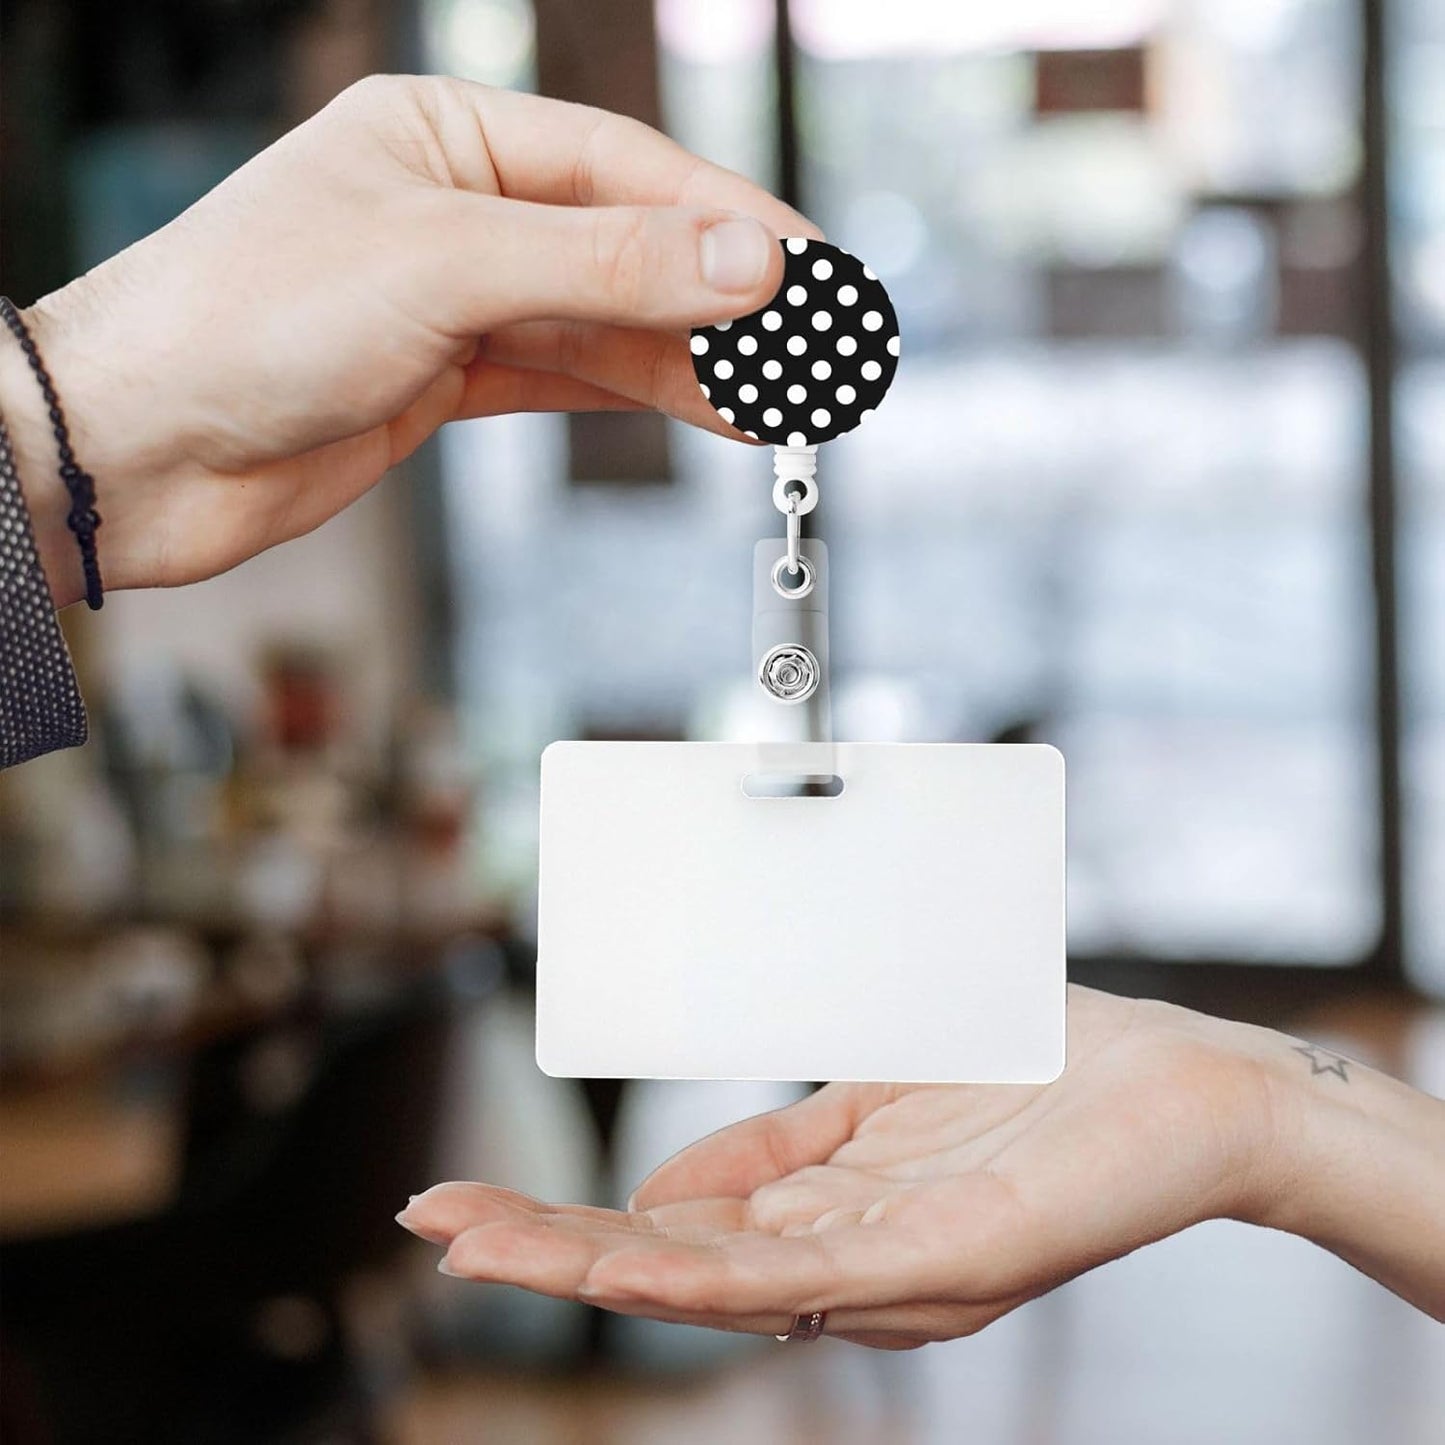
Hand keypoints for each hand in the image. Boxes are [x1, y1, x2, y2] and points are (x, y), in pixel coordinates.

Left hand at [1, 75, 815, 605]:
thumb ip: (604, 267)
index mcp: (447, 134)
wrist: (142, 447)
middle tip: (820, 347)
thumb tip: (743, 264)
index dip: (730, 225)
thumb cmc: (246, 317)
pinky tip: (714, 411)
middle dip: (727, 301)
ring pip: (610, 323)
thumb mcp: (443, 268)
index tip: (815, 275)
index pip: (626, 170)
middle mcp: (458, 209)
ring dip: (701, 361)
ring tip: (787, 398)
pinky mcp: (448, 381)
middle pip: (629, 247)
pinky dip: (645, 395)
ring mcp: (456, 300)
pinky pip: (573, 378)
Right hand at [399, 986, 1444, 1343]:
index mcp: (825, 1215)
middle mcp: (846, 1262)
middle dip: (545, 1251)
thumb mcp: (878, 1096)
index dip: (570, 1222)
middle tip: (435, 1227)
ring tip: (478, 1243)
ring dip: (587, 1264)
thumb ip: (781, 1139)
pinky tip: (616, 1259)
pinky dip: (699, 1271)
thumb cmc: (1039, 1074)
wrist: (1184, 1081)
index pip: (674, 1231)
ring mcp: (890, 1271)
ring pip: (713, 1283)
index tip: (472, 1202)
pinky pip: (803, 1276)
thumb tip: (664, 1182)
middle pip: (671, 1268)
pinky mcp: (944, 1261)